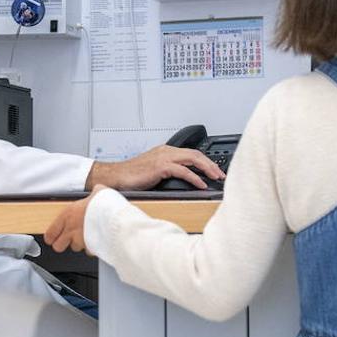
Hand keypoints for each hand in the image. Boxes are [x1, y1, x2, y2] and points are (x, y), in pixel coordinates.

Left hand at [44, 186, 102, 253]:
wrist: (116, 216)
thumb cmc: (106, 204)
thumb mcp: (98, 192)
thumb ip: (94, 193)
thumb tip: (99, 190)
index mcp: (68, 215)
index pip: (50, 233)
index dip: (51, 236)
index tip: (53, 237)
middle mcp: (71, 230)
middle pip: (58, 246)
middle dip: (64, 243)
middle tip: (70, 238)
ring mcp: (81, 240)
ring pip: (75, 248)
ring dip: (80, 244)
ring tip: (88, 235)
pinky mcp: (91, 248)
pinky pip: (89, 251)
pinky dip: (93, 247)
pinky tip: (98, 240)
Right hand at [85, 144, 224, 190]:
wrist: (115, 176)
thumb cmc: (132, 176)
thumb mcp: (154, 172)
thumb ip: (169, 172)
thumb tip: (185, 182)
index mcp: (166, 151)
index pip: (192, 153)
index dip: (206, 162)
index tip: (215, 171)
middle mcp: (166, 151)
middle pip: (196, 154)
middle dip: (211, 164)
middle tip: (221, 175)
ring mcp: (163, 157)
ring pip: (192, 159)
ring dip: (207, 169)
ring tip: (216, 178)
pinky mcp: (160, 167)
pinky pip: (183, 171)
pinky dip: (195, 178)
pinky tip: (201, 185)